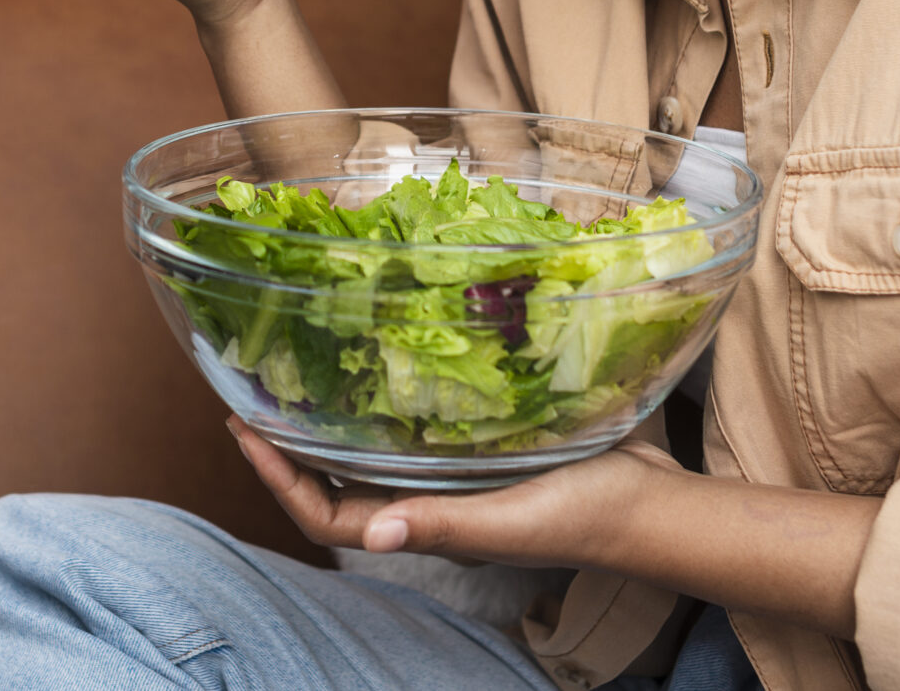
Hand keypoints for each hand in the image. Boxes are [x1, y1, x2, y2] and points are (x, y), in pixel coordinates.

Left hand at [230, 419, 680, 567]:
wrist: (656, 504)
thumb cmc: (586, 514)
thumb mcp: (509, 520)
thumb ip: (441, 524)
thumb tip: (371, 535)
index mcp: (428, 527)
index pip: (330, 516)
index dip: (281, 479)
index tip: (244, 429)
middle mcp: (433, 504)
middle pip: (340, 485)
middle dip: (292, 446)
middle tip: (256, 393)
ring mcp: (459, 478)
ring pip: (376, 456)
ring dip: (334, 424)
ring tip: (301, 376)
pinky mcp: (488, 448)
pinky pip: (421, 430)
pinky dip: (390, 404)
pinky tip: (384, 364)